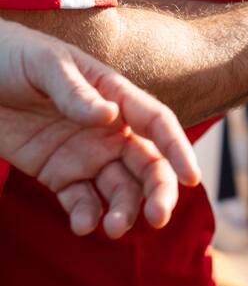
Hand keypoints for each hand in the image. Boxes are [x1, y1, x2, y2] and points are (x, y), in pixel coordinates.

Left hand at [0, 20, 199, 236]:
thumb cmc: (16, 57)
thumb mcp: (46, 65)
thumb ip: (76, 92)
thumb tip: (110, 116)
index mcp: (115, 95)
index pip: (157, 123)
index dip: (178, 149)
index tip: (192, 178)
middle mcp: (109, 128)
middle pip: (147, 163)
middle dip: (159, 191)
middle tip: (157, 219)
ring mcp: (85, 153)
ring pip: (119, 187)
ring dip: (124, 209)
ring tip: (113, 229)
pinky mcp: (58, 174)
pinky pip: (80, 200)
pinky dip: (87, 216)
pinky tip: (82, 225)